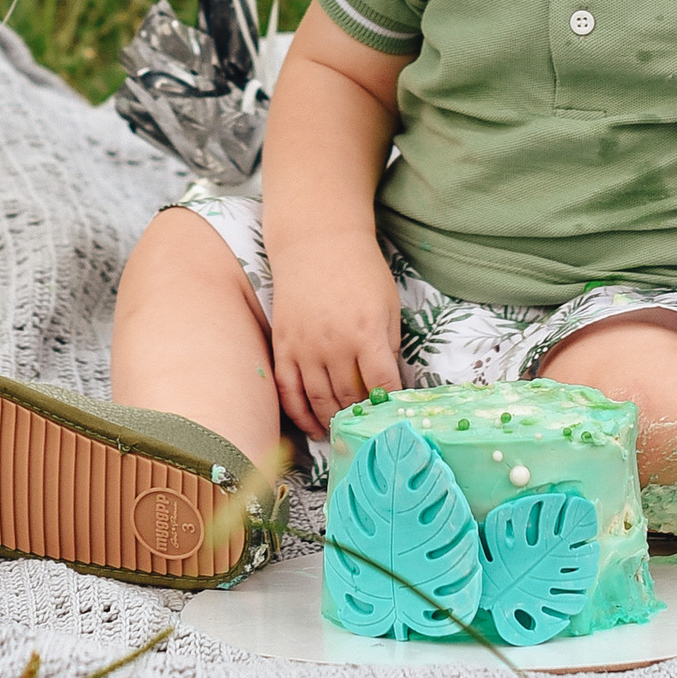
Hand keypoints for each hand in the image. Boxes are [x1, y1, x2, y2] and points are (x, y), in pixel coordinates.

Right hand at [269, 228, 403, 436]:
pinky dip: (299, 414)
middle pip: (348, 398)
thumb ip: (389, 346)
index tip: (393, 416)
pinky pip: (288, 390)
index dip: (388, 404)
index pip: (381, 384)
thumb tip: (387, 385)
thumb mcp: (388, 304)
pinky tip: (312, 427)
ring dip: (331, 422)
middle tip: (368, 431)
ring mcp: (304, 346)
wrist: (317, 242)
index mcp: (366, 332)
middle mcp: (334, 344)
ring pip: (318, 400)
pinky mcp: (283, 345)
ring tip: (342, 435)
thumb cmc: (360, 271)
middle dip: (360, 418)